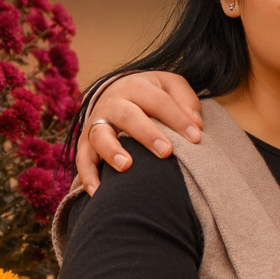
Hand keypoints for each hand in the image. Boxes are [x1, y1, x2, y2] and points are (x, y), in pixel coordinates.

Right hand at [74, 71, 202, 189]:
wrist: (114, 92)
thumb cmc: (151, 94)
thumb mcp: (170, 86)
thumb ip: (186, 101)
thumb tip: (196, 125)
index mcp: (137, 87)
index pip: (159, 101)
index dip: (178, 119)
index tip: (196, 137)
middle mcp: (114, 103)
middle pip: (128, 116)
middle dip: (146, 134)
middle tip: (166, 152)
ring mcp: (97, 123)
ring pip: (100, 135)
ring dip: (111, 150)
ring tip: (126, 166)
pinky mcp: (85, 143)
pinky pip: (82, 160)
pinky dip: (88, 176)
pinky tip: (99, 192)